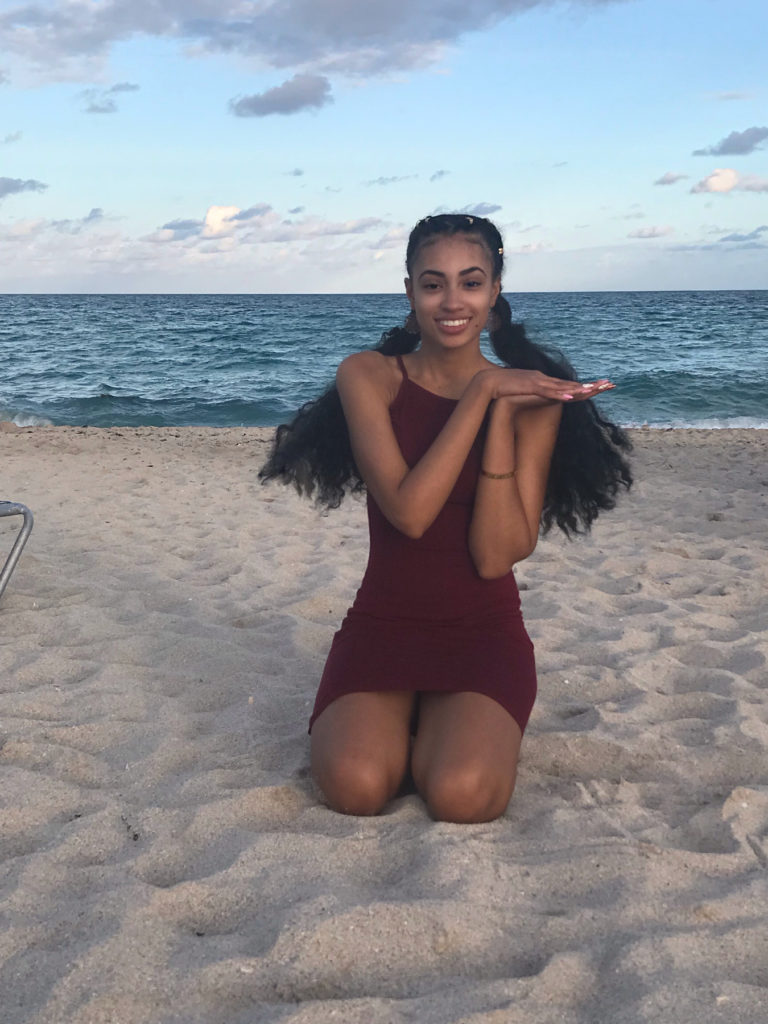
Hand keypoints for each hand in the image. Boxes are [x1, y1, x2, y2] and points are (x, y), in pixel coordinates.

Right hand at [477, 368, 614, 403]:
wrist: (488, 383)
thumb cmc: (504, 390)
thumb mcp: (525, 394)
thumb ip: (537, 396)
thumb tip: (547, 400)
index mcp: (545, 382)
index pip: (569, 385)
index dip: (587, 387)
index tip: (603, 387)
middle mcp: (545, 379)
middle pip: (572, 384)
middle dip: (592, 385)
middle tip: (611, 384)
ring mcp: (539, 382)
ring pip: (564, 386)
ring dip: (580, 388)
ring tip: (596, 390)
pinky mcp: (530, 386)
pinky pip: (548, 391)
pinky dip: (560, 394)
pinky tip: (571, 396)